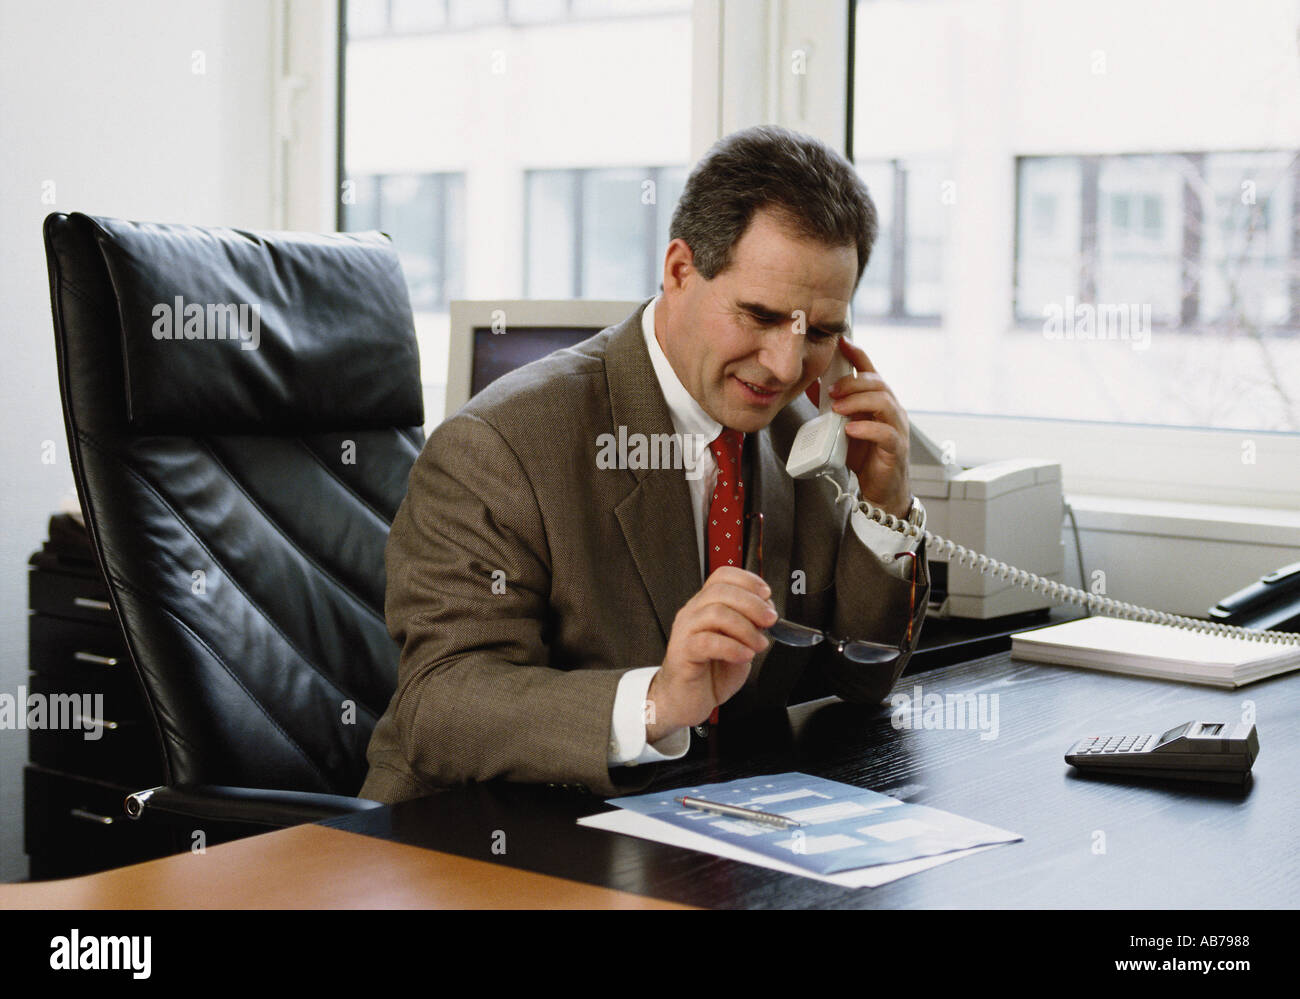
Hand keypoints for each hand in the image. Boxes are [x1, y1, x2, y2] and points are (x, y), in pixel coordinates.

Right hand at [645, 566, 776, 743]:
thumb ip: (751, 628)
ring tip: (758, 644)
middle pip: (721, 591)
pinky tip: (744, 656)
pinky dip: (733, 647)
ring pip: (715, 612)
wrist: (684, 701)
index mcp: (705, 607)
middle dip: (752, 604)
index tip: (766, 595)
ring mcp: (685, 632)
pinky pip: (708, 642)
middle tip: (769, 620)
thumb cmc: (709, 674)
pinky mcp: (683, 653)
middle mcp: (692, 614)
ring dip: (745, 627)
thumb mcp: (738, 645)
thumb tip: (768, 614)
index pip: (722, 576)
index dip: (747, 580)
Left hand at [827, 337, 910, 518]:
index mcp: (878, 402)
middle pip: (878, 384)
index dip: (858, 355)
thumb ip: (832, 406)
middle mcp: (891, 411)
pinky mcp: (896, 450)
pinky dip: (867, 429)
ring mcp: (897, 429)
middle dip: (853, 382)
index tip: (842, 342)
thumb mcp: (842, 426)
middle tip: (830, 390)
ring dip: (858, 402)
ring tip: (837, 408)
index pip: (871, 372)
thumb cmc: (864, 456)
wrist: (879, 490)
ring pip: (884, 403)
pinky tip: (850, 429)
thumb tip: (811, 384)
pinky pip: (886, 434)